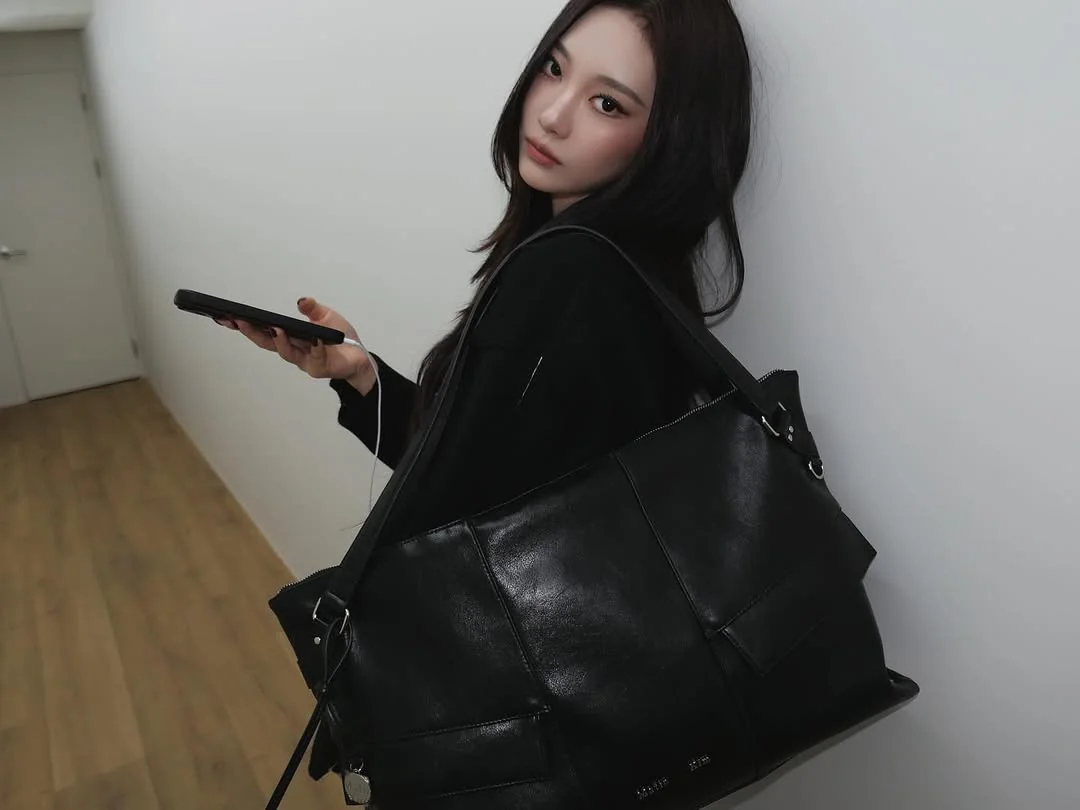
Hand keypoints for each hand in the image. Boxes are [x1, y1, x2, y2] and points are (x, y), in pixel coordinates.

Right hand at [215, 297, 376, 393]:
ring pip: (287, 352)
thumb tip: (300, 300)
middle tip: (238, 321)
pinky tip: (314, 338)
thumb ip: (313, 309)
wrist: (360, 357)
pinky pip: (315, 357)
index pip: (264, 331)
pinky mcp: (320, 368)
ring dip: (280, 340)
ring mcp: (305, 361)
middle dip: (251, 332)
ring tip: (275, 328)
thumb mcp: (326, 317)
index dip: (246, 326)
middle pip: (267, 343)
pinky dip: (315, 347)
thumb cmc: (340, 338)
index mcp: (291, 338)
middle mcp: (294, 351)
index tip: (228, 317)